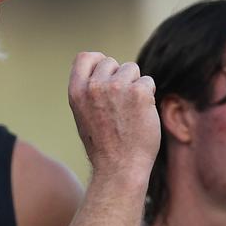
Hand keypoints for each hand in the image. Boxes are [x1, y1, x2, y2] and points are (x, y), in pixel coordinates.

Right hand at [67, 52, 158, 179]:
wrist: (120, 168)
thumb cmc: (104, 145)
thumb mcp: (83, 115)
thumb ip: (89, 91)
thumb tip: (103, 70)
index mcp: (77, 91)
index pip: (85, 57)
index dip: (98, 62)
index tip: (107, 75)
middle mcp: (94, 86)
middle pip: (111, 62)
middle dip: (119, 77)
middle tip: (120, 105)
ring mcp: (117, 88)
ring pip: (132, 69)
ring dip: (135, 86)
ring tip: (130, 112)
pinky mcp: (139, 93)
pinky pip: (148, 82)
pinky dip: (149, 96)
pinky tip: (141, 115)